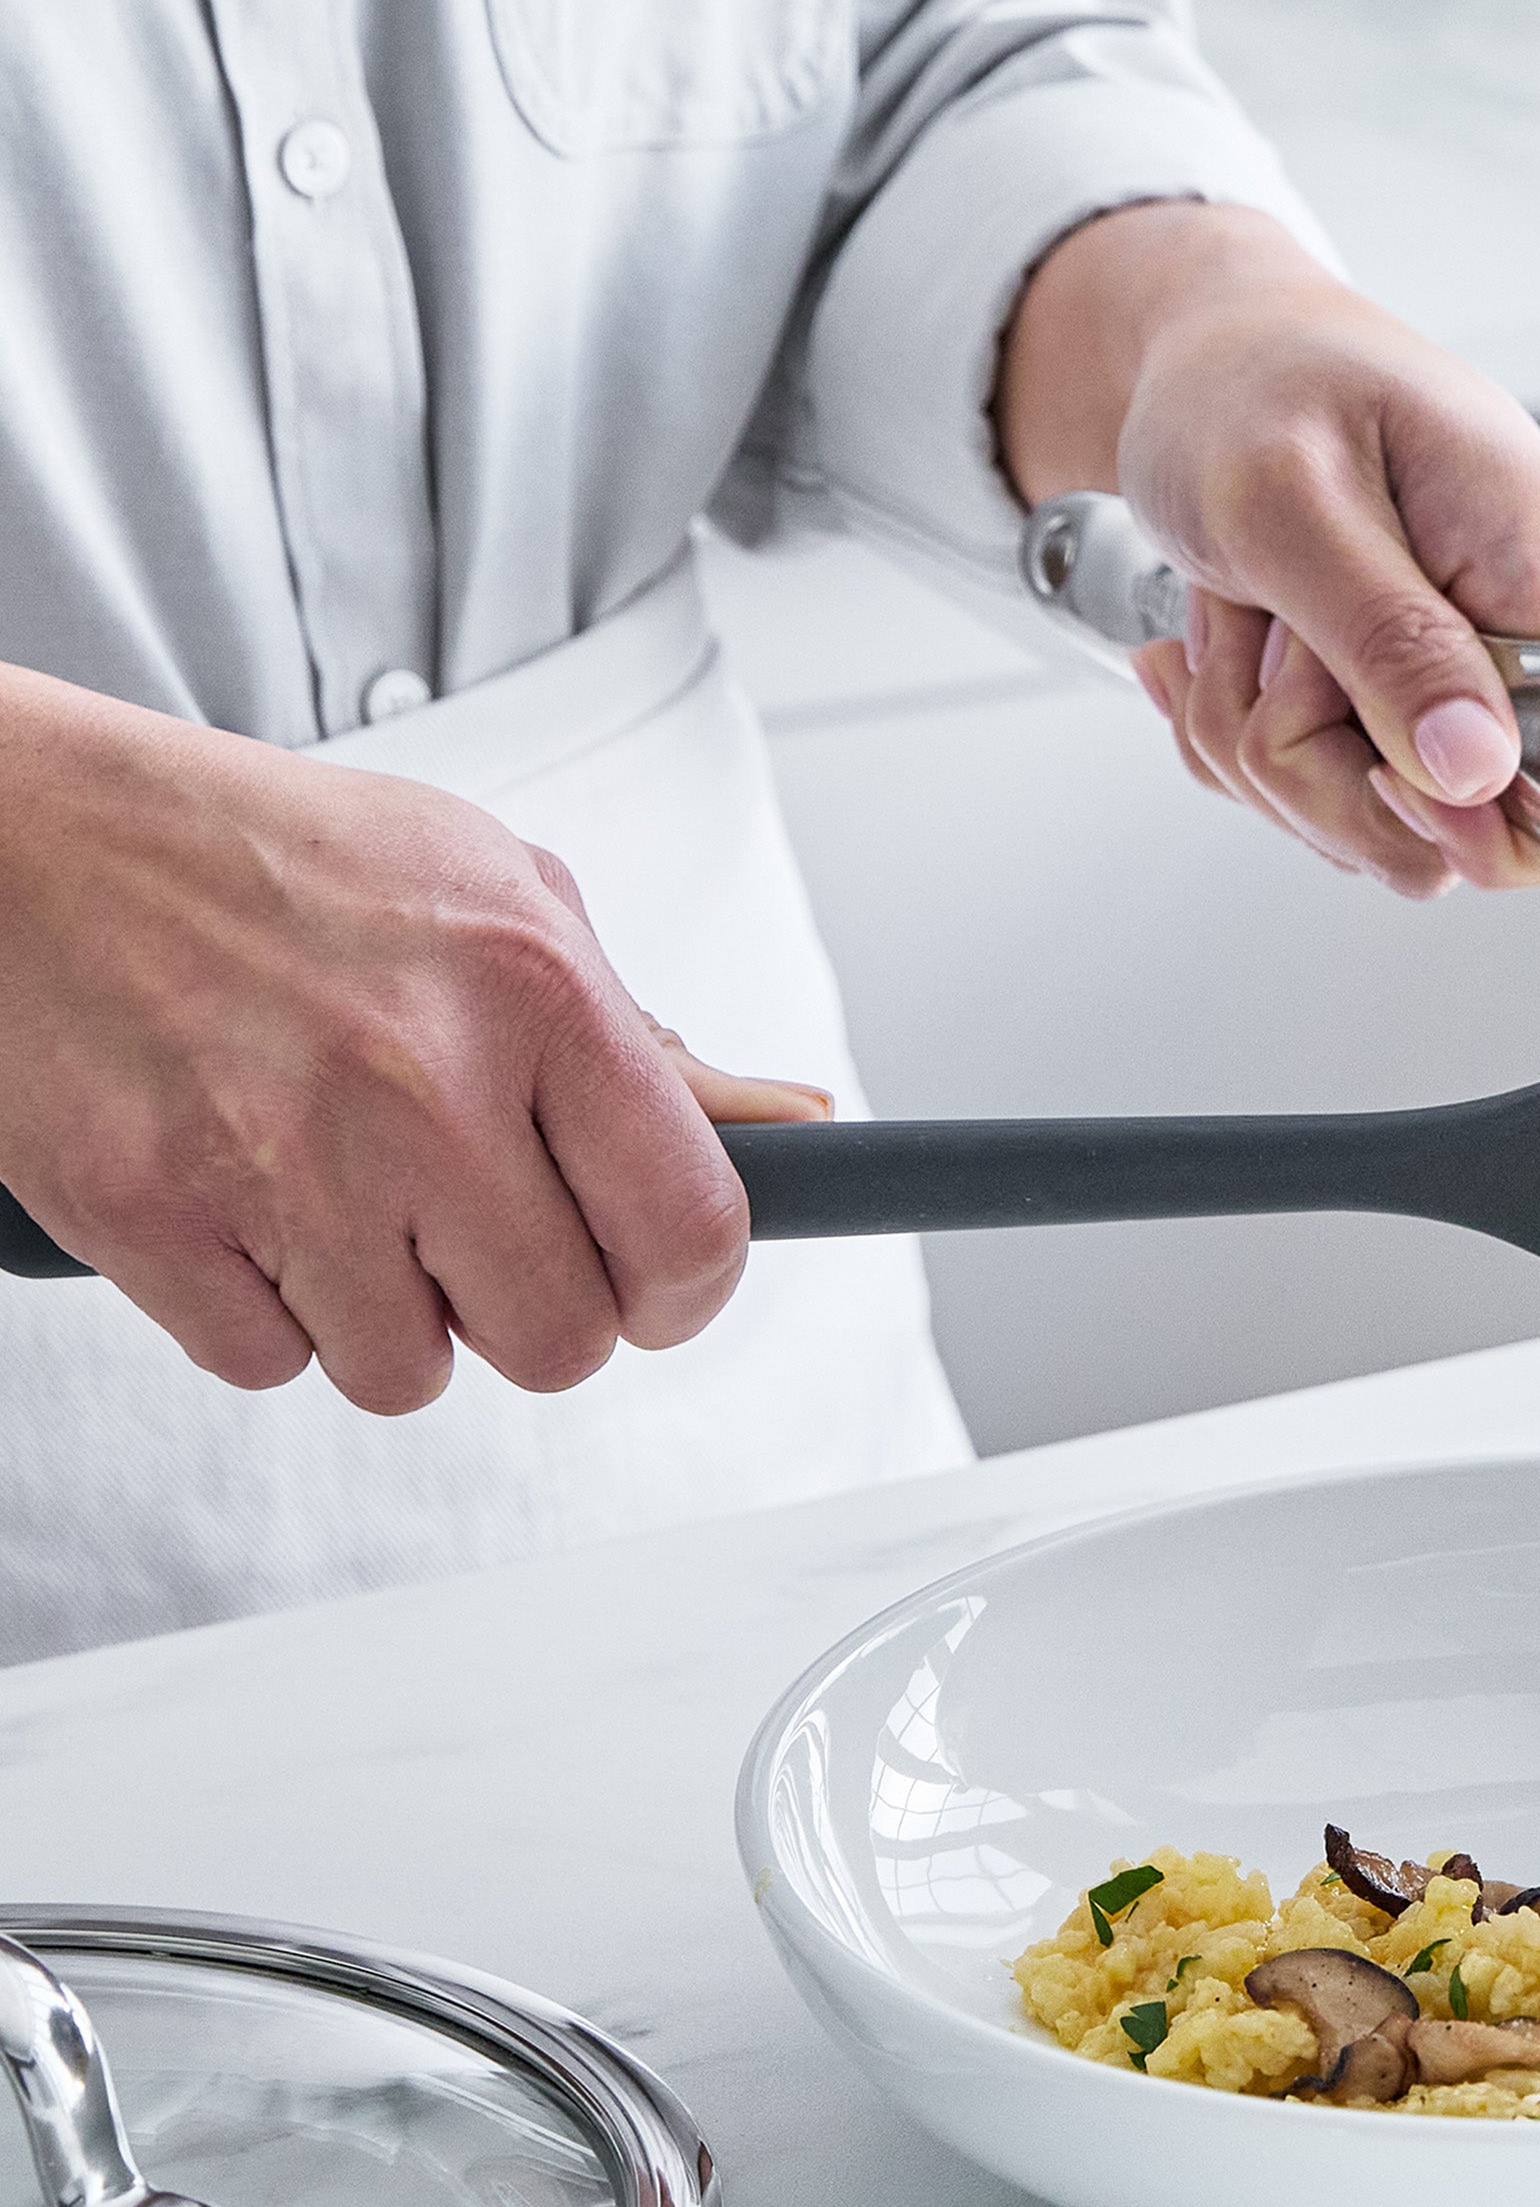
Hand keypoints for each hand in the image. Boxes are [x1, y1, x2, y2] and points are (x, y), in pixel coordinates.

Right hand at [0, 666, 827, 1411]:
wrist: (32, 833)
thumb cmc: (282, 862)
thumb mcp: (501, 898)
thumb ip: (645, 1042)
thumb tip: (795, 1130)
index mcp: (535, 992)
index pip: (690, 1231)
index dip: (683, 1292)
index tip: (654, 1286)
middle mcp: (420, 1085)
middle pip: (559, 1342)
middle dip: (531, 1310)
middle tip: (478, 1233)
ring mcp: (280, 1161)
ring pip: (409, 1373)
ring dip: (388, 1313)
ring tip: (341, 1191)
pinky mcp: (149, 1218)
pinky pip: (268, 1364)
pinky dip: (262, 1308)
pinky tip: (244, 1196)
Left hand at [996, 203, 1539, 895]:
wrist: (1210, 362)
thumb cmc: (1254, 390)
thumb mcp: (1292, 505)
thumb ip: (1390, 639)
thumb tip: (1479, 769)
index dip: (1485, 809)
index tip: (1379, 763)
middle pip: (1478, 826)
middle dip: (1326, 769)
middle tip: (1272, 647)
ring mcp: (1488, 682)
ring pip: (1394, 829)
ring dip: (1274, 748)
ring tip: (1255, 623)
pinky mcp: (1429, 712)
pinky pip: (1349, 804)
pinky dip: (1264, 742)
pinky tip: (1249, 649)